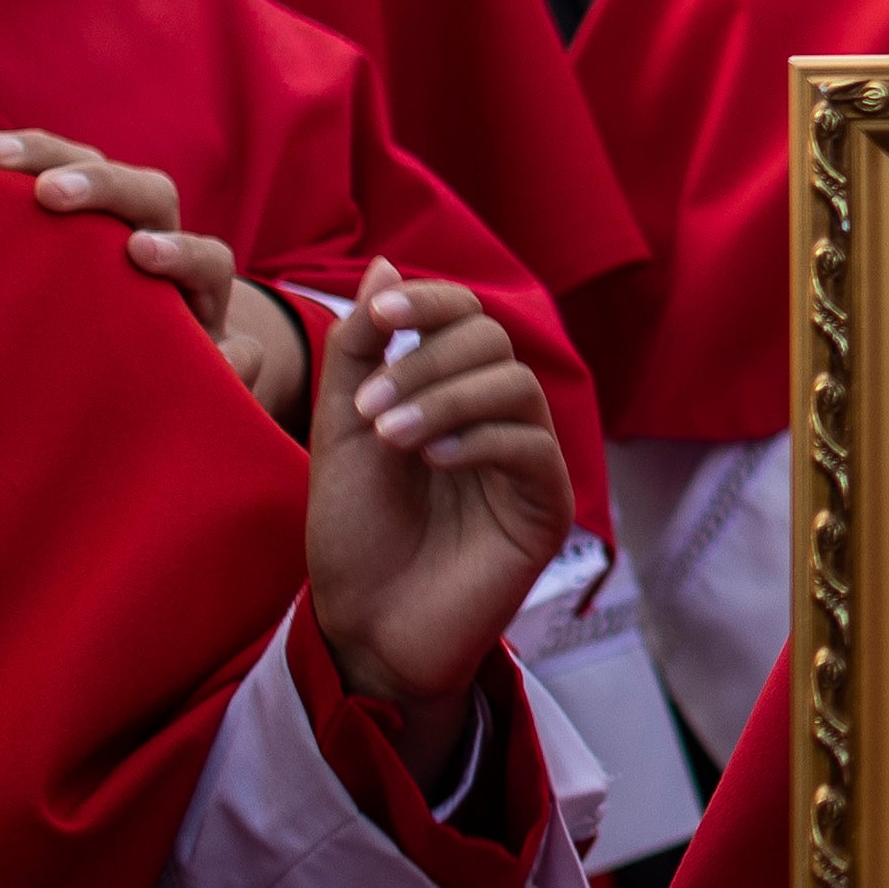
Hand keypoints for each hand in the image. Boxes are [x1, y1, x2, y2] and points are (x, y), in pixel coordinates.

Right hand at [0, 129, 304, 420]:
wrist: (140, 354)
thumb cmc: (167, 372)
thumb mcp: (198, 381)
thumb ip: (222, 372)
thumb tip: (231, 364)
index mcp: (198, 285)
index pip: (207, 259)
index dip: (182, 253)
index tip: (142, 255)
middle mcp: (158, 237)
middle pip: (151, 192)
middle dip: (105, 186)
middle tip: (52, 193)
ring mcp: (109, 219)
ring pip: (93, 167)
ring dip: (45, 154)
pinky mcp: (63, 213)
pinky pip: (43, 171)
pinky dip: (13, 163)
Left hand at [304, 264, 575, 787]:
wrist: (365, 624)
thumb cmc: (354, 531)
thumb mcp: (343, 428)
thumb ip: (360, 348)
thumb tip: (386, 263)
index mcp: (449, 389)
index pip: (462, 314)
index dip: (429, 300)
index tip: (381, 312)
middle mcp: (494, 416)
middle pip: (491, 339)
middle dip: (424, 360)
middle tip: (371, 408)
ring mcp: (524, 460)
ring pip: (514, 384)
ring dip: (446, 397)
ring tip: (392, 437)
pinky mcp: (545, 507)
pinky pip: (532, 446)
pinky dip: (480, 439)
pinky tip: (434, 462)